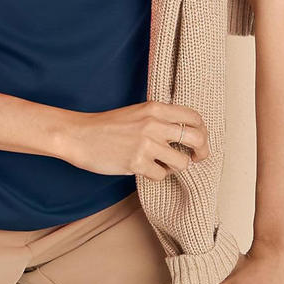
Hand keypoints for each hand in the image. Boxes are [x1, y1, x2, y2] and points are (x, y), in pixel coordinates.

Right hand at [57, 101, 210, 178]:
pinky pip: (161, 175)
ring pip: (182, 163)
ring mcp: (146, 144)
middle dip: (201, 152)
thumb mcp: (137, 112)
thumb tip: (187, 134)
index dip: (202, 131)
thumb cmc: (109, 126)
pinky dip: (157, 175)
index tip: (199, 141)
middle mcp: (154, 124)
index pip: (194, 117)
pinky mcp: (137, 162)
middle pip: (196, 138)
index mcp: (155, 108)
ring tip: (163, 164)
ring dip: (175, 167)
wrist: (80, 135)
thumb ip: (160, 119)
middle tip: (196, 158)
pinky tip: (146, 169)